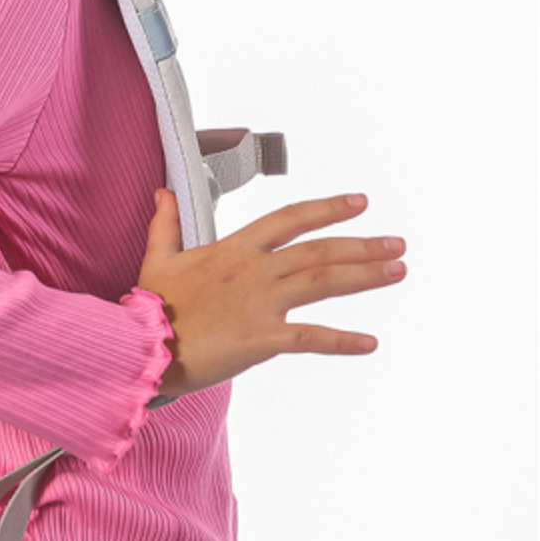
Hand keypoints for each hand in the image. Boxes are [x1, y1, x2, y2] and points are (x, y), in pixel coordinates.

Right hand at [137, 190, 406, 399]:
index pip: (289, 219)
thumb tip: (163, 193)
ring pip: (323, 282)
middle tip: (397, 244)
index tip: (359, 202)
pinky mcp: (262, 339)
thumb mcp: (158, 258)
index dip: (326, 208)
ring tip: (397, 271)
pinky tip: (369, 342)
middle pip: (319, 251)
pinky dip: (342, 341)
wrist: (142, 346)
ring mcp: (260, 303)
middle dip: (362, 245)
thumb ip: (166, 223)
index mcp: (233, 249)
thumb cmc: (149, 307)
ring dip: (364, 276)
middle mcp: (254, 271)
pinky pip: (311, 337)